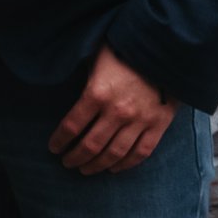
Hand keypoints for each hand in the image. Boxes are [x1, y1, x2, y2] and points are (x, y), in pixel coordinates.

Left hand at [50, 45, 176, 173]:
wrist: (164, 48)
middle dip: (75, 157)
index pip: (71, 126)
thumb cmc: (124, 49)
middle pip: (91, 145)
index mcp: (97, 93)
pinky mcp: (159, 125)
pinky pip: (141, 153)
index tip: (53, 148)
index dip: (60, 140)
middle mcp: (117, 111)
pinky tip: (113, 168)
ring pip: (114, 154)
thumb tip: (61, 84)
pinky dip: (125, 164)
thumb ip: (83, 78)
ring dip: (96, 165)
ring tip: (85, 169)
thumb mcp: (95, 58)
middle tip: (67, 162)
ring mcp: (140, 120)